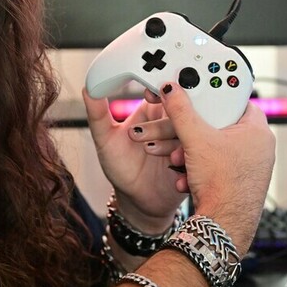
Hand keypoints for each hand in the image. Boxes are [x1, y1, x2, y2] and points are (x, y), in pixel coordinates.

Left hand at [82, 88, 188, 232]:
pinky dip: (184, 162)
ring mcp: (184, 142)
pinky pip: (197, 155)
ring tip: (150, 152)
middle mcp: (171, 124)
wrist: (136, 199)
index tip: (151, 97)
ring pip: (188, 132)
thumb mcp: (105, 139)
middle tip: (140, 137)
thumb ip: (98, 114)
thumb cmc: (120, 165)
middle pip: (178, 111)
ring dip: (170, 142)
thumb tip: (88, 87)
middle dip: (161, 124)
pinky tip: (170, 169)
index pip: (163, 91)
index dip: (161, 91)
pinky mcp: (194, 160)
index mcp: (152, 110)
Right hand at [128, 82, 275, 252]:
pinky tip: (185, 174)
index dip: (215, 95)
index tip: (199, 90)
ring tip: (180, 157)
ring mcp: (250, 165)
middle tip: (183, 127)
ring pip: (214, 146)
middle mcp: (258, 146)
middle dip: (195, 129)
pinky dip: (198, 166)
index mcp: (257, 130)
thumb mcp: (195, 139)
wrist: (223, 224)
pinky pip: (215, 164)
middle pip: (221, 124)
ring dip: (192, 150)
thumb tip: (172, 90)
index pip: (237, 99)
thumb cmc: (223, 184)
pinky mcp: (239, 180)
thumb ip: (181, 110)